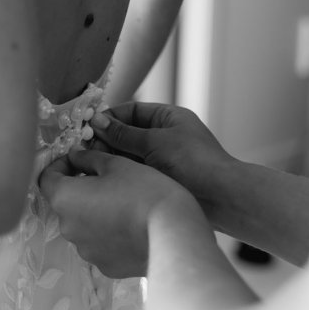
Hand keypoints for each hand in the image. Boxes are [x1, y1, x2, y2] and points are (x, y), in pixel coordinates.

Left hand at [38, 149, 189, 278]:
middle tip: (107, 179)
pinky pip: (99, 244)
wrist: (173, 234)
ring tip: (123, 204)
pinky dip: (108, 234)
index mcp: (64, 199)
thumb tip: (75, 157)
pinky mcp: (104, 266)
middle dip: (80, 189)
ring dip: (93, 213)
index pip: (46, 178)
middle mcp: (67, 228)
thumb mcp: (117, 164)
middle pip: (65, 203)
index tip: (78, 159)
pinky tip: (130, 227)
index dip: (59, 165)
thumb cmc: (144, 191)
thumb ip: (88, 159)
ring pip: (82, 225)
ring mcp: (85, 251)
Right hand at [90, 102, 232, 215]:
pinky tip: (105, 179)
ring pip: (129, 155)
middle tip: (87, 150)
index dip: (110, 118)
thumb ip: (124, 134)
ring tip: (92, 165)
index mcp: (168, 118)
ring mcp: (162, 159)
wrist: (222, 198)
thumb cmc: (194, 162)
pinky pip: (135, 172)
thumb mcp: (154, 142)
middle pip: (127, 133)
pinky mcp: (160, 180)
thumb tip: (97, 122)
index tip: (88, 128)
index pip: (132, 111)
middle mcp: (165, 136)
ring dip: (112, 158)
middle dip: (107, 140)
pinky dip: (121, 173)